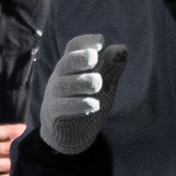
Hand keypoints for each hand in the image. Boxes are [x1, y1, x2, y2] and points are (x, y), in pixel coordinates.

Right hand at [39, 36, 109, 152]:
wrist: (69, 134)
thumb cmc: (85, 100)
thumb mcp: (103, 83)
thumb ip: (111, 67)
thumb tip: (122, 48)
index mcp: (72, 66)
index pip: (73, 47)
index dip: (86, 41)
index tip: (101, 41)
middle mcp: (61, 77)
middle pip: (66, 62)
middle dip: (81, 58)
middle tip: (95, 60)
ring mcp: (54, 95)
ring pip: (64, 84)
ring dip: (83, 82)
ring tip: (98, 85)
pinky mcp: (53, 113)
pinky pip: (61, 106)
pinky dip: (79, 104)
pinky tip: (94, 105)